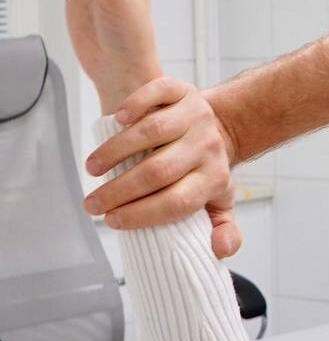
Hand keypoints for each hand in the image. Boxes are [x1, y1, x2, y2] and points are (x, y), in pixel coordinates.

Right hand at [83, 77, 242, 258]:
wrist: (219, 127)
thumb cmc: (206, 171)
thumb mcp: (219, 203)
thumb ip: (224, 231)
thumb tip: (219, 250)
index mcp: (216, 178)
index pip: (178, 202)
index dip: (142, 214)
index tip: (113, 221)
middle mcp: (207, 146)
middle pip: (159, 171)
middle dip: (119, 191)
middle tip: (92, 204)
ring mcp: (196, 115)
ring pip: (151, 132)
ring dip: (115, 151)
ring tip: (93, 169)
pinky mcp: (182, 91)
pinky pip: (158, 93)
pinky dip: (135, 104)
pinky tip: (116, 119)